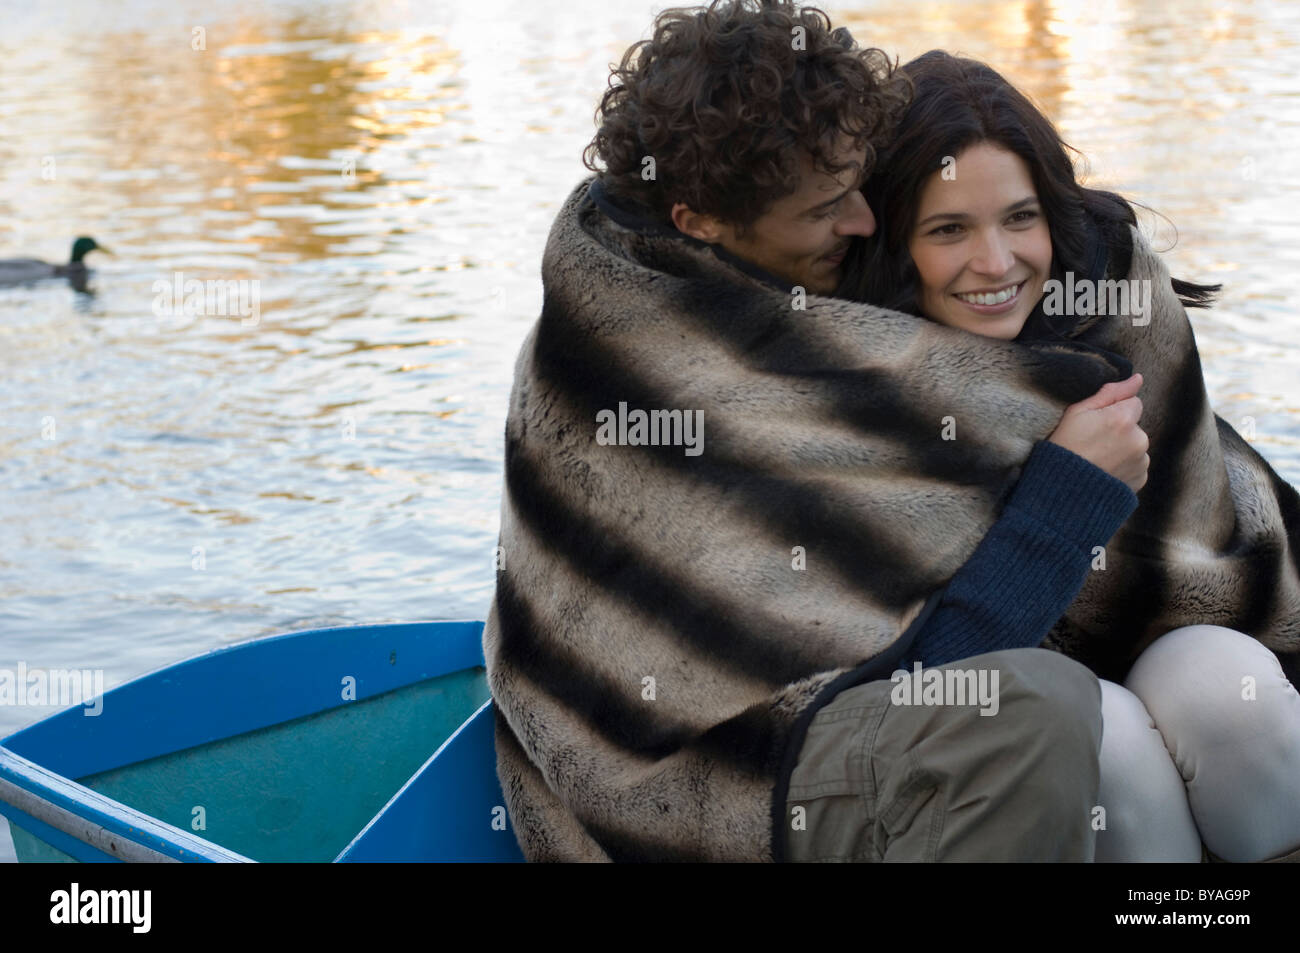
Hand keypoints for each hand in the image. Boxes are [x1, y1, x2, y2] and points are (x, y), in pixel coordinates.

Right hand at [1046, 372, 1148, 492]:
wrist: (1062, 491)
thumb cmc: (1065, 447)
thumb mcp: (1077, 413)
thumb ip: (1110, 393)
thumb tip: (1137, 378)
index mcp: (1123, 419)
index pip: (1133, 402)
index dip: (1113, 411)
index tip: (1096, 423)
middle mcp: (1139, 439)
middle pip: (1135, 425)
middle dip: (1119, 430)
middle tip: (1093, 444)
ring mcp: (1141, 461)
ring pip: (1136, 446)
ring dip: (1122, 449)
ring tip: (1097, 460)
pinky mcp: (1140, 479)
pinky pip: (1136, 466)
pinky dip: (1124, 467)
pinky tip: (1104, 472)